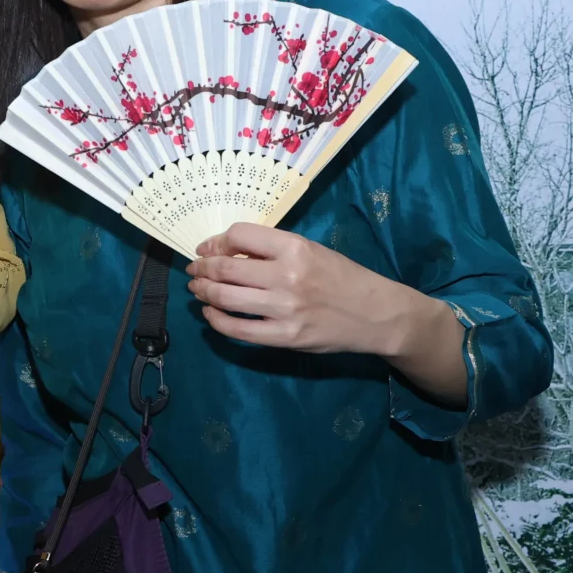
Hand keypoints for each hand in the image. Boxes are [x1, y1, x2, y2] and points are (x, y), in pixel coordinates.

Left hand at [187, 221, 466, 405]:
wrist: (377, 315)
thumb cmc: (342, 277)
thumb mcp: (311, 251)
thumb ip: (272, 250)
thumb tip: (225, 251)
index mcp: (296, 248)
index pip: (239, 235)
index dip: (216, 241)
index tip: (207, 248)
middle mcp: (288, 276)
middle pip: (225, 268)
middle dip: (202, 268)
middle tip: (195, 270)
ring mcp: (285, 309)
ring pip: (225, 298)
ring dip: (203, 292)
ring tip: (198, 289)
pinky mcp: (285, 337)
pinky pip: (238, 330)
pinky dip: (216, 320)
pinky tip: (211, 313)